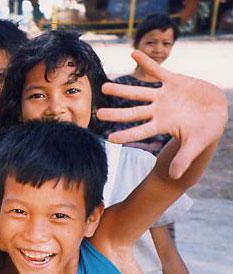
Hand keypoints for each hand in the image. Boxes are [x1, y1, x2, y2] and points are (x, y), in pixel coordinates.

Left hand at [97, 50, 227, 178]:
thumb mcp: (196, 144)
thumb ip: (184, 158)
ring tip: (104, 86)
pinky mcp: (174, 81)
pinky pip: (158, 70)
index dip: (126, 134)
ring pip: (139, 92)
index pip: (139, 131)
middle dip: (116, 112)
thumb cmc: (206, 131)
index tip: (109, 139)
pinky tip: (133, 53)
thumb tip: (174, 176)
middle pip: (132, 112)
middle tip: (98, 112)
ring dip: (122, 89)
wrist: (217, 112)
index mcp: (162, 125)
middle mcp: (158, 110)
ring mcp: (164, 96)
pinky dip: (147, 62)